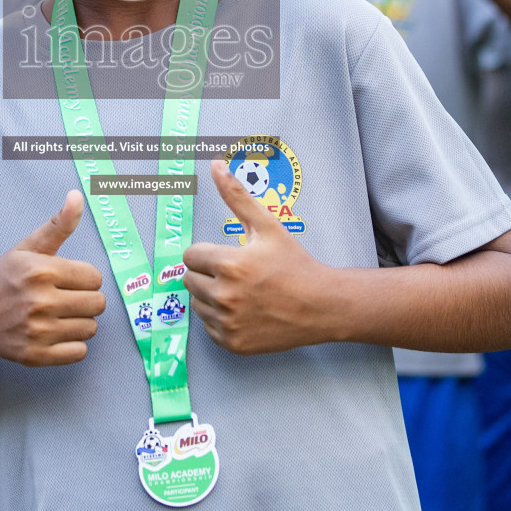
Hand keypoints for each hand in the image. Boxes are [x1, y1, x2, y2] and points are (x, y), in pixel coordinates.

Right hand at [0, 191, 105, 365]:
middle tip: (66, 298)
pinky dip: (72, 345)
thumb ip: (58, 224)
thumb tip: (77, 196)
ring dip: (80, 322)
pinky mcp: (35, 356)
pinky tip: (55, 334)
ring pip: (91, 328)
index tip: (68, 279)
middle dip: (86, 299)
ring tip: (59, 315)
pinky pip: (79, 352)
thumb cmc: (4, 278)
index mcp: (40, 270)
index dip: (85, 278)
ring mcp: (37, 331)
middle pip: (97, 303)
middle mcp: (40, 301)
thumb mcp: (27, 248)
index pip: (95, 277)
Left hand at [182, 160, 330, 354]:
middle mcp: (224, 297)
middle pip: (190, 279)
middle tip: (236, 274)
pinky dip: (221, 320)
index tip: (229, 256)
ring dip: (211, 297)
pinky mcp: (232, 343)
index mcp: (229, 265)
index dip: (208, 254)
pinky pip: (208, 327)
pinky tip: (244, 311)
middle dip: (208, 274)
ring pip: (197, 304)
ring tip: (242, 292)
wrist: (321, 306)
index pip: (190, 256)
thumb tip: (215, 166)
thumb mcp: (267, 226)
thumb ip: (236, 195)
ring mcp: (227, 323)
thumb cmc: (295, 264)